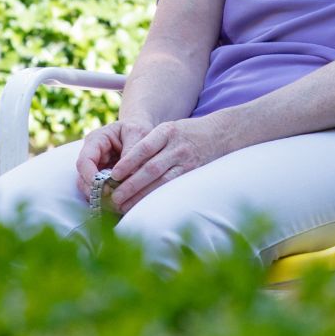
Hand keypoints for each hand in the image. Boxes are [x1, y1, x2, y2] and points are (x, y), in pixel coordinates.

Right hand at [71, 121, 151, 203]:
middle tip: (112, 201)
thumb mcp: (137, 134)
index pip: (84, 161)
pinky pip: (101, 193)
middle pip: (83, 179)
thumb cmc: (139, 128)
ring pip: (90, 189)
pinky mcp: (103, 179)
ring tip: (117, 206)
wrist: (142, 131)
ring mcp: (96, 168)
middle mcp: (92, 156)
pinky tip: (120, 205)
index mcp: (96, 140)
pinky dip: (108, 200)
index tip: (105, 188)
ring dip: (102, 199)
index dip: (90, 176)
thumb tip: (128, 176)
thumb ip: (132, 152)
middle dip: (95, 192)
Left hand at [100, 114, 235, 216]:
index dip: (129, 162)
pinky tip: (146, 205)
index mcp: (167, 131)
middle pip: (151, 168)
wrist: (220, 134)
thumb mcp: (168, 129)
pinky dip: (158, 197)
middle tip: (115, 197)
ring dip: (142, 195)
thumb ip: (149, 144)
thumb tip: (121, 168)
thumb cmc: (185, 134)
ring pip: (162, 181)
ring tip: (125, 206)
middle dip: (131, 185)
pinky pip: (174, 187)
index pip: (145, 147)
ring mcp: (187, 161)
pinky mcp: (194, 173)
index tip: (115, 174)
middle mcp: (177, 146)